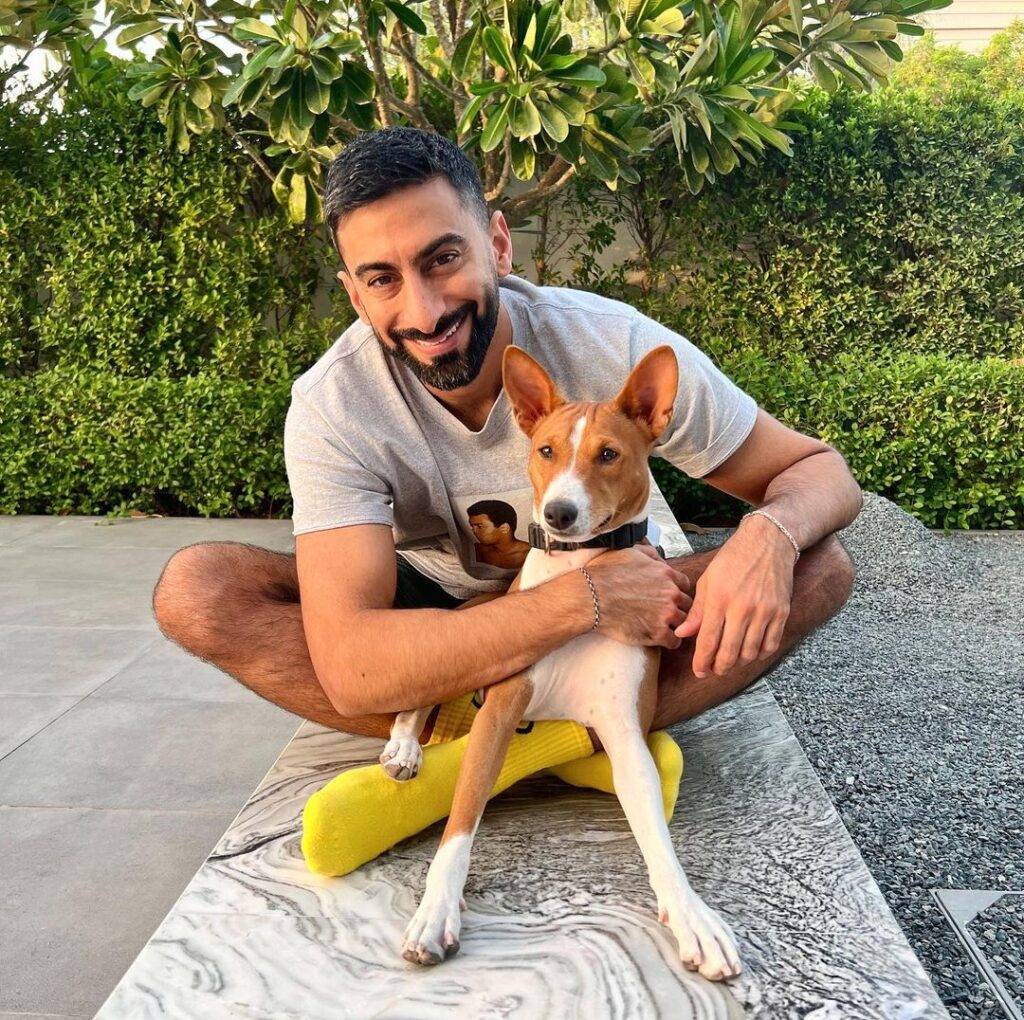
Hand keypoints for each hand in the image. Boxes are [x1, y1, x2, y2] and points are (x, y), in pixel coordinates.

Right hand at [585, 545, 692, 648]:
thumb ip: (650, 554)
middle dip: (677, 607)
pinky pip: (675, 641)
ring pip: (683, 622)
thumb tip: (658, 558)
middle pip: (687, 604)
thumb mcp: (630, 552)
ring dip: (675, 625)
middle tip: (665, 612)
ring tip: (663, 627)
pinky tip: (661, 639)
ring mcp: (665, 614)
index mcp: (665, 574)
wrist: (591, 597)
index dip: (677, 590)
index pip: (685, 584)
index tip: (669, 596)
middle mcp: (670, 594)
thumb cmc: (605, 573)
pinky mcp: (657, 633)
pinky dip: (670, 641)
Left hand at [674, 515, 794, 676]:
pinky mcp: (781, 612)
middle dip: (719, 667)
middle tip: (713, 670)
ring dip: (738, 663)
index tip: (699, 671)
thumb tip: (683, 633)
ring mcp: (764, 612)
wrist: (768, 542)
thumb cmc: (733, 559)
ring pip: (750, 653)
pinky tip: (751, 653)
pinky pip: (770, 645)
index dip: (702, 661)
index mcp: (719, 599)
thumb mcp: (708, 580)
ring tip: (730, 661)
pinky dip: (760, 655)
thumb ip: (698, 611)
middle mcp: (742, 608)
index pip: (708, 641)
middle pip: (729, 653)